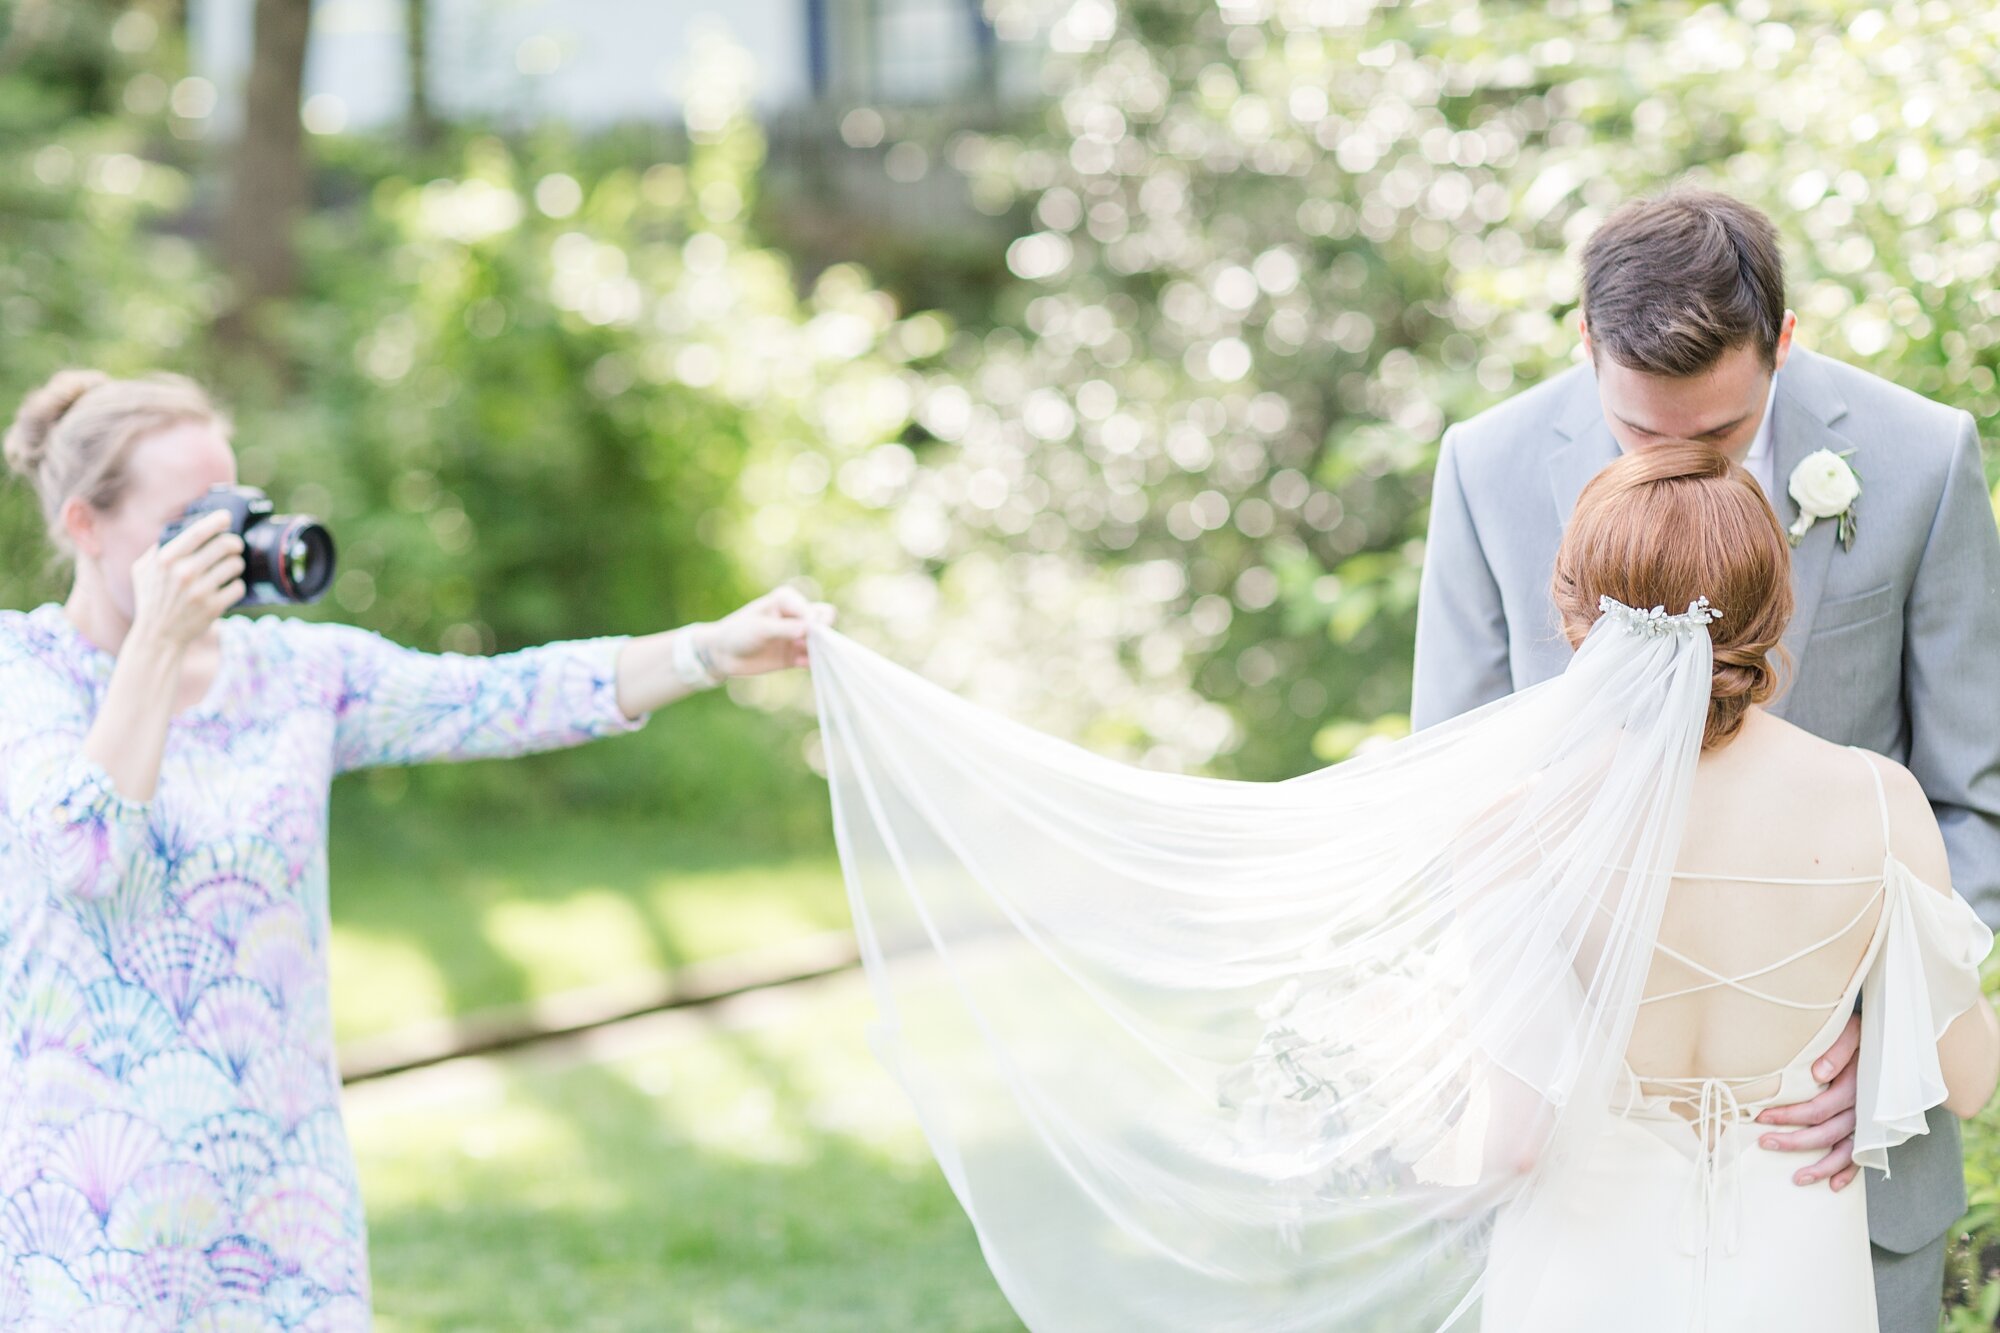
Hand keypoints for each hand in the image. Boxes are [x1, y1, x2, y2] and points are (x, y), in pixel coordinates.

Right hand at [127, 509, 244, 652]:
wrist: (158, 635)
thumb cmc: (151, 598)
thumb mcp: (143, 570)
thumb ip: (158, 548)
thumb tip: (180, 527)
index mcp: (165, 560)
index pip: (197, 532)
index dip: (215, 521)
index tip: (227, 516)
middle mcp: (183, 573)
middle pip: (224, 545)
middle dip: (234, 543)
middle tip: (235, 546)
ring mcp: (200, 591)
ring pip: (236, 565)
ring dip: (237, 564)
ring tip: (231, 567)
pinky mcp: (214, 607)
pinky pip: (239, 587)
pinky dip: (237, 585)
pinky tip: (228, 587)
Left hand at [698, 586, 836, 677]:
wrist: (722, 655)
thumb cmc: (737, 633)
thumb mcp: (759, 628)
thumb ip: (785, 628)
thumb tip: (810, 628)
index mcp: (787, 600)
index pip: (812, 610)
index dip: (812, 623)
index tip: (802, 634)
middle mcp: (795, 616)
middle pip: (823, 621)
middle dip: (822, 634)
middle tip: (810, 644)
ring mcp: (795, 636)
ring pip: (820, 641)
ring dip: (818, 649)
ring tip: (803, 655)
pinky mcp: (793, 655)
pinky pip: (811, 658)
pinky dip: (811, 661)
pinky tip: (799, 663)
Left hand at [1755, 1012, 1860, 1191]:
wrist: (1894, 1036)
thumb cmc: (1865, 1032)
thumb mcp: (1850, 1031)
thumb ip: (1837, 1050)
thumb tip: (1818, 1074)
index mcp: (1856, 1086)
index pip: (1818, 1109)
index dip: (1789, 1115)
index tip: (1761, 1116)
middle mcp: (1865, 1108)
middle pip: (1826, 1133)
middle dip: (1794, 1141)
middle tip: (1765, 1143)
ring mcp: (1872, 1121)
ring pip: (1846, 1151)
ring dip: (1821, 1167)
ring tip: (1797, 1179)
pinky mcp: (1876, 1128)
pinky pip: (1865, 1155)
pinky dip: (1851, 1172)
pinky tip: (1834, 1186)